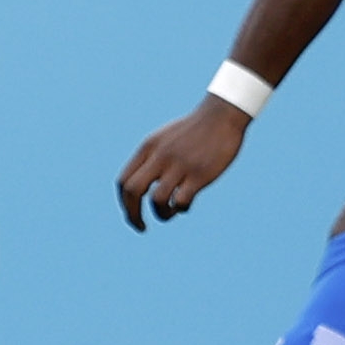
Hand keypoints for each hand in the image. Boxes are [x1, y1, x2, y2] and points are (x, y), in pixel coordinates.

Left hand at [116, 100, 249, 231]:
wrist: (221, 116)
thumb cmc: (192, 130)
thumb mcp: (163, 139)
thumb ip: (150, 159)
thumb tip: (141, 184)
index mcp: (147, 149)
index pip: (123, 180)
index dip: (123, 202)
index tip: (131, 212)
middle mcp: (159, 157)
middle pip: (133, 191)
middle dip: (132, 214)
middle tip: (140, 227)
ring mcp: (179, 166)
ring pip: (156, 200)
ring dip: (160, 213)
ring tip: (168, 213)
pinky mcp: (200, 174)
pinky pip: (181, 201)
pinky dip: (180, 209)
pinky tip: (185, 205)